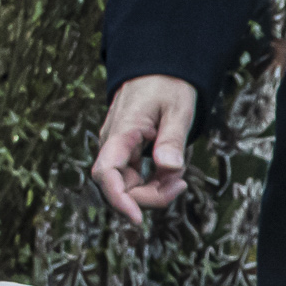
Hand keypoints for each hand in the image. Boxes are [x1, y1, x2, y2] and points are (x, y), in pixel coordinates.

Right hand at [93, 75, 198, 222]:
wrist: (157, 67)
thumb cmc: (167, 84)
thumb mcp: (178, 108)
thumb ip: (173, 139)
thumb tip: (170, 168)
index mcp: (121, 132)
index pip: (106, 173)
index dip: (118, 199)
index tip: (136, 218)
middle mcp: (112, 144)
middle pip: (118, 187)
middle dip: (149, 197)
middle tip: (180, 185)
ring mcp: (117, 150)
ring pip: (128, 186)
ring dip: (153, 190)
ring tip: (179, 176)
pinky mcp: (126, 153)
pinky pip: (135, 178)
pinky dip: (154, 182)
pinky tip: (172, 173)